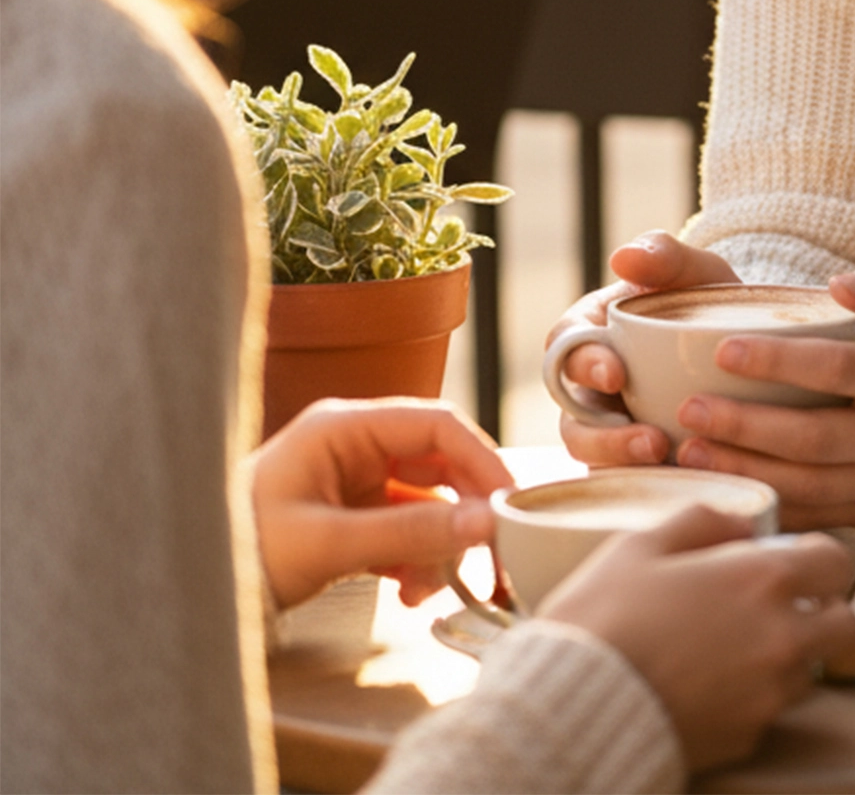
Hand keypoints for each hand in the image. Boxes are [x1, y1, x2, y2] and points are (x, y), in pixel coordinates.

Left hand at [250, 397, 512, 610]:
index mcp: (344, 426)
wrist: (186, 593)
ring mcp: (353, 480)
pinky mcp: (350, 516)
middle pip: (437, 461)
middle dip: (462, 508)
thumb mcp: (329, 544)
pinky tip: (411, 591)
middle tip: (487, 551)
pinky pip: (404, 526)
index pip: (435, 424)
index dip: (480, 459)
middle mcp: (355, 444)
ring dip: (438, 542)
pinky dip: (416, 557)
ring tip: (432, 588)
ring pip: (425, 499)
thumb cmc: (241, 551)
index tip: (507, 502)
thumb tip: (486, 522)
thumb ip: (409, 531)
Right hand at [539, 502, 854, 774]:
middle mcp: (781, 636)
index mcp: (762, 579)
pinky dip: (755, 696)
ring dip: (790, 654)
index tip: (791, 561)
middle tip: (781, 607)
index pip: (836, 560)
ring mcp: (769, 694)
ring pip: (811, 669)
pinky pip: (772, 710)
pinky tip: (711, 683)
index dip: (816, 558)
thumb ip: (704, 520)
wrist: (569, 708)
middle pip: (845, 623)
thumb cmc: (603, 619)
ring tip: (736, 646)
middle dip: (822, 611)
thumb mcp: (643, 542)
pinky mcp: (748, 738)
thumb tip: (741, 526)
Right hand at [551, 232, 740, 468]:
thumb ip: (665, 256)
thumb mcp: (699, 271)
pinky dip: (652, 488)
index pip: (566, 348)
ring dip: (625, 467)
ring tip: (668, 460)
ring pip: (596, 462)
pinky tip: (687, 487)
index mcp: (592, 334)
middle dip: (603, 436)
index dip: (582, 363)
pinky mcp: (639, 467)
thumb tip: (622, 257)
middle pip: (573, 420)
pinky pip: (632, 488)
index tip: (616, 372)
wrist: (756, 351)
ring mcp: (613, 432)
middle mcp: (592, 390)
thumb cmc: (712, 302)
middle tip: (649, 440)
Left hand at [674, 260, 854, 529]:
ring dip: (745, 469)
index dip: (780, 361)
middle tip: (690, 408)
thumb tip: (841, 285)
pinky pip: (814, 516)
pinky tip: (721, 488)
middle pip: (815, 436)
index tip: (723, 350)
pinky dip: (766, 503)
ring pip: (809, 485)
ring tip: (689, 450)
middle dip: (747, 425)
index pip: (839, 368)